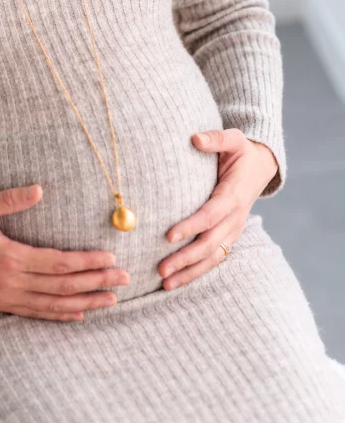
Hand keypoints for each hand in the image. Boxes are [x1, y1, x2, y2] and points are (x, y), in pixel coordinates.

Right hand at [0, 183, 130, 320]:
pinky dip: (60, 315)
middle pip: (62, 286)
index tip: (110, 258)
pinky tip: (79, 313)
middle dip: (96, 282)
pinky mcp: (1, 305)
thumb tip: (39, 189)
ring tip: (111, 300)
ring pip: (54, 304)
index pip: (58, 263)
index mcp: (9, 256)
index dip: (87, 262)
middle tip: (124, 279)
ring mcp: (6, 297)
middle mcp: (11, 282)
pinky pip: (37, 313)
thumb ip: (10, 199)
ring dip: (85, 302)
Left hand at [158, 128, 278, 290]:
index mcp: (233, 195)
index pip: (210, 215)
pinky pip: (214, 258)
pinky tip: (177, 281)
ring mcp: (234, 230)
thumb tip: (195, 138)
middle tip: (160, 269)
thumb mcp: (234, 139)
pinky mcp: (229, 236)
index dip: (191, 226)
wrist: (260, 168)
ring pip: (212, 257)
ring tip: (165, 284)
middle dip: (185, 259)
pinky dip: (197, 272)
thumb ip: (216, 138)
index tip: (169, 235)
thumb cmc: (242, 152)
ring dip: (189, 272)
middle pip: (209, 244)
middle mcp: (235, 217)